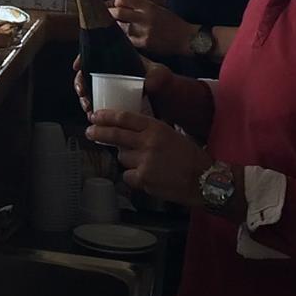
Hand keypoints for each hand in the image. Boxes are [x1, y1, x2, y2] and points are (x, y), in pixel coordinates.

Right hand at [72, 50, 164, 117]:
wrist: (166, 98)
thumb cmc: (162, 81)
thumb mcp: (160, 75)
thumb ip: (156, 77)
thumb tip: (148, 85)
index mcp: (119, 59)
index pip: (96, 53)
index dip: (83, 58)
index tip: (77, 66)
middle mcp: (110, 71)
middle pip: (87, 73)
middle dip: (80, 83)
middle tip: (83, 93)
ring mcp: (110, 86)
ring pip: (89, 89)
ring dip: (84, 98)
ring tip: (88, 108)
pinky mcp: (111, 100)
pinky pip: (97, 102)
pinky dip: (92, 109)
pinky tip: (92, 116)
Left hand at [84, 108, 210, 206]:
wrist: (204, 180)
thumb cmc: (191, 157)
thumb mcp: (171, 134)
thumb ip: (150, 130)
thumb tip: (128, 128)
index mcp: (156, 128)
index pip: (124, 118)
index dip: (106, 116)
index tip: (95, 115)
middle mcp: (148, 143)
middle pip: (114, 134)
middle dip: (98, 132)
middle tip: (90, 131)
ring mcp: (144, 162)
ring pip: (122, 157)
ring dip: (127, 158)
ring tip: (143, 162)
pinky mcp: (143, 179)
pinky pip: (127, 175)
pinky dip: (133, 176)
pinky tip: (146, 175)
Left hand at [107, 0, 193, 56]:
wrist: (188, 38)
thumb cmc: (173, 23)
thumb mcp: (158, 7)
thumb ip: (140, 6)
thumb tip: (120, 3)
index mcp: (148, 6)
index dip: (114, 1)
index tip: (109, 4)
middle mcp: (145, 17)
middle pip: (117, 12)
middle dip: (108, 15)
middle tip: (103, 17)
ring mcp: (143, 31)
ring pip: (119, 27)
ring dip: (113, 28)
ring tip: (111, 29)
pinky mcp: (144, 43)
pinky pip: (126, 41)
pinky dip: (121, 40)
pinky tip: (121, 40)